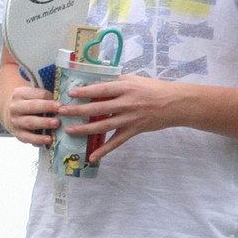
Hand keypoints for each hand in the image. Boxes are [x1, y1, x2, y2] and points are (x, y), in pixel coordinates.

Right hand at [0, 81, 58, 147]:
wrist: (10, 114)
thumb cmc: (29, 103)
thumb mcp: (32, 94)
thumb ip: (45, 94)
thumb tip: (67, 96)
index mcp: (20, 93)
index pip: (37, 94)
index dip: (50, 97)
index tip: (61, 102)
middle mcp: (15, 107)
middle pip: (32, 106)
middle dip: (47, 107)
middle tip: (61, 109)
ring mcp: (15, 121)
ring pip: (30, 122)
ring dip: (44, 123)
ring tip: (57, 123)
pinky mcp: (17, 134)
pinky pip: (27, 137)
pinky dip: (38, 139)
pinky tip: (49, 139)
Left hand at [58, 73, 178, 161]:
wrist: (176, 103)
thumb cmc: (153, 88)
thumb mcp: (134, 80)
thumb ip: (115, 82)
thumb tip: (93, 82)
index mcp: (125, 87)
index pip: (101, 90)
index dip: (85, 92)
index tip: (70, 94)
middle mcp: (126, 103)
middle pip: (98, 108)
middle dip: (78, 111)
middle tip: (61, 112)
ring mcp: (130, 119)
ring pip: (103, 125)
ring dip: (85, 129)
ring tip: (69, 131)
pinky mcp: (134, 131)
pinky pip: (116, 142)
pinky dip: (104, 150)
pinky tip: (92, 157)